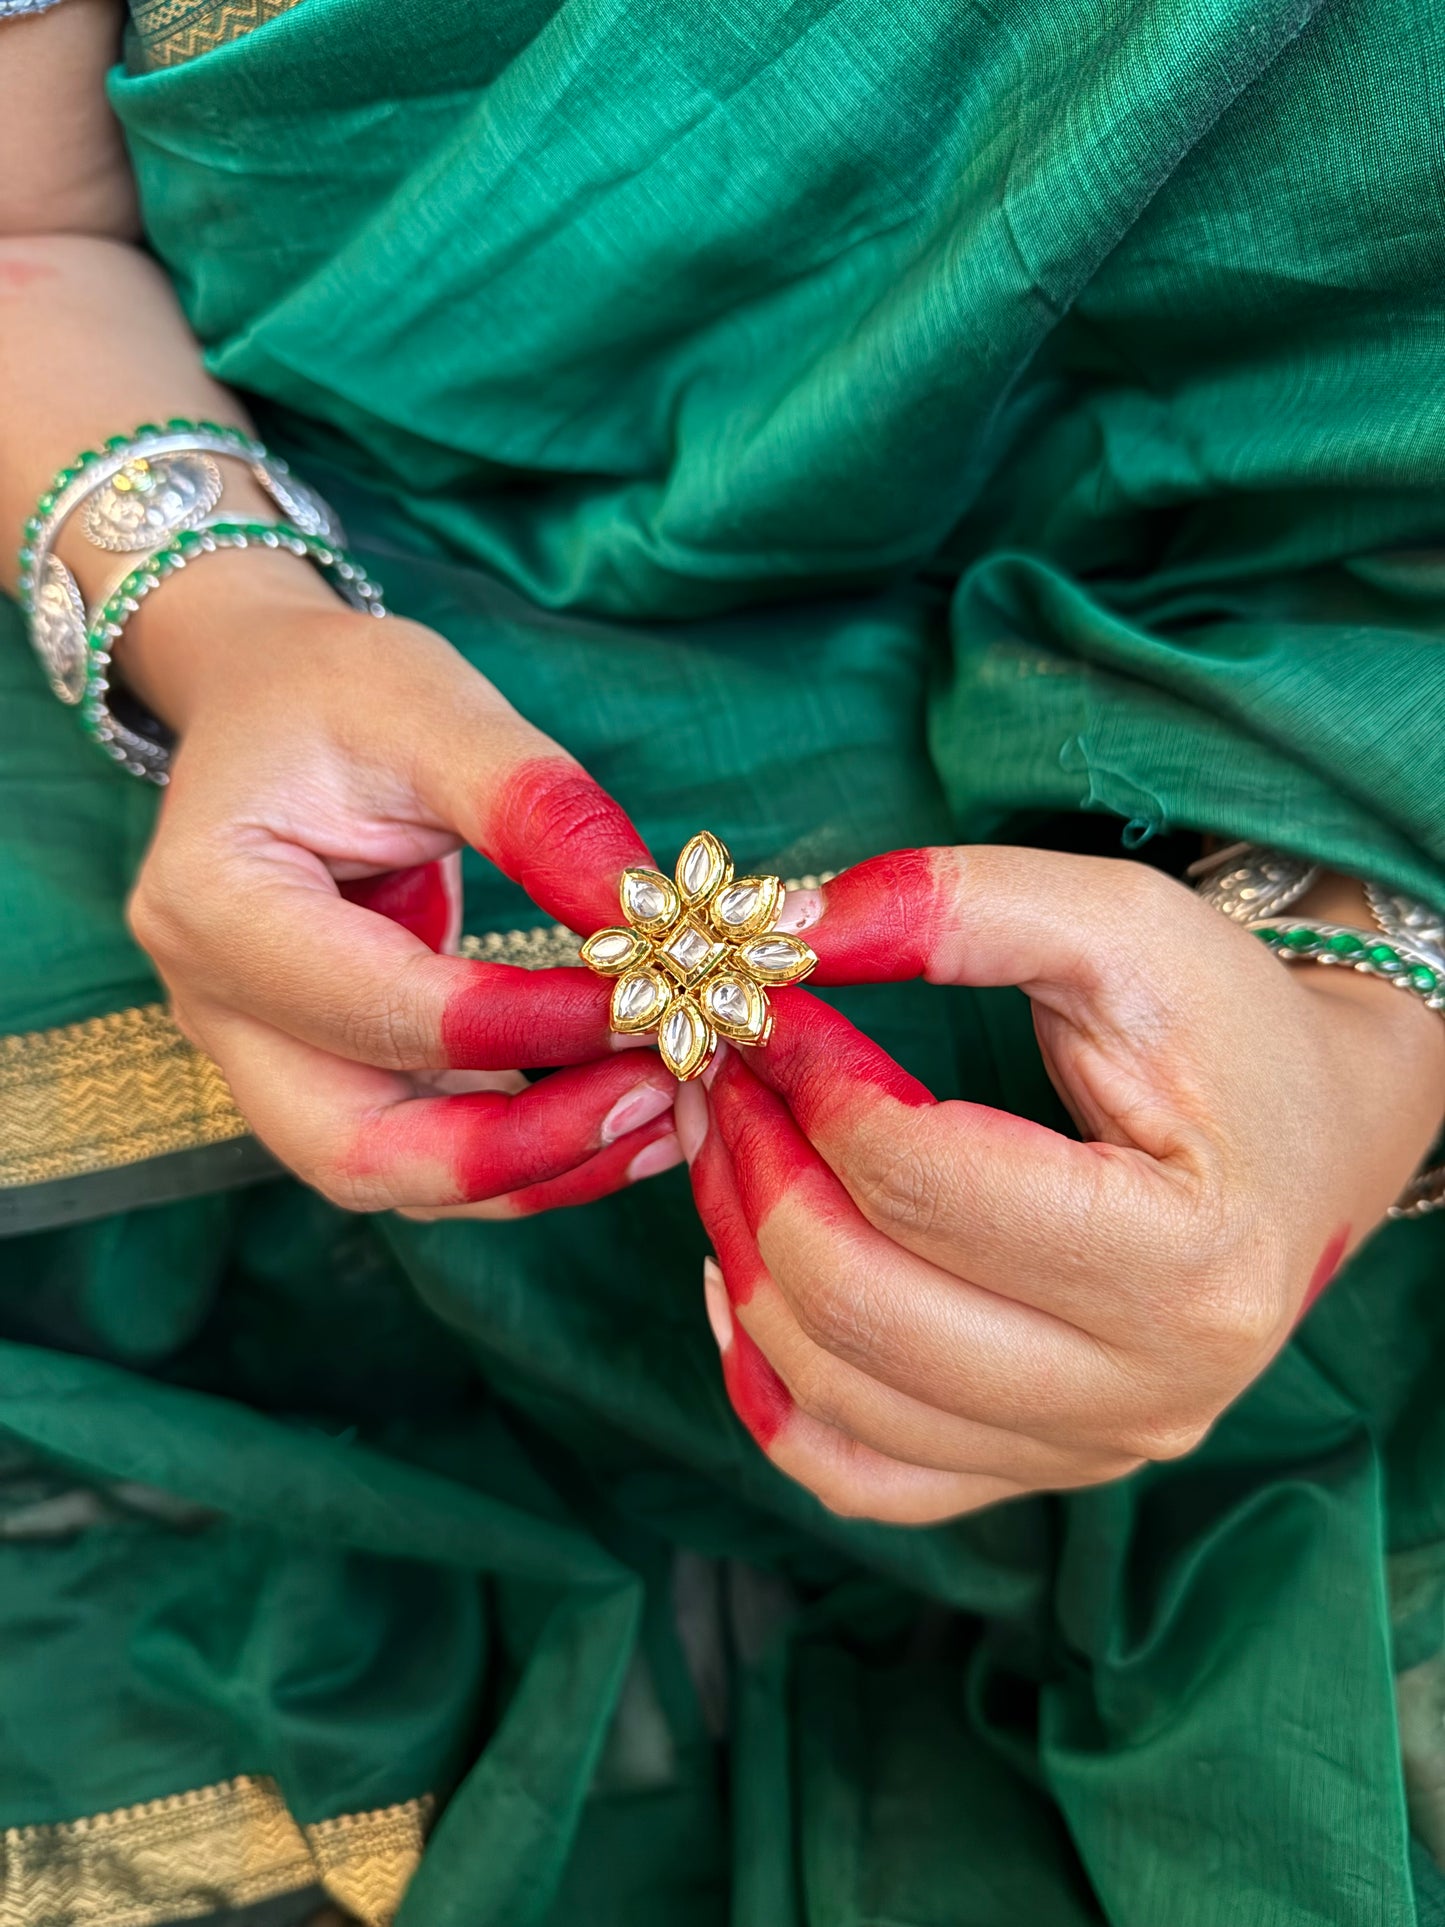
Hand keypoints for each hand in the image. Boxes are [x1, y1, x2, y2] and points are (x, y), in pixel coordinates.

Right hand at [124, 571, 680, 1216]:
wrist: (269, 702)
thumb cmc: (338, 694)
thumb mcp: (437, 707)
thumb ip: (539, 809)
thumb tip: (653, 919)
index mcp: (214, 906)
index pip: (386, 1012)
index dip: (533, 1025)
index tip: (662, 995)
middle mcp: (216, 1009)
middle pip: (362, 1151)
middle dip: (525, 1150)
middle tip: (663, 1094)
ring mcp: (260, 1057)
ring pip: (396, 1175)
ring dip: (538, 1167)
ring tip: (670, 1109)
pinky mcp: (321, 1074)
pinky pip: (423, 1149)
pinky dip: (527, 1150)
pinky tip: (629, 1108)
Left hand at [675, 846, 1444, 1522]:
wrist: (1313, 1136)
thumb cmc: (1229, 1027)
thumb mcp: (1118, 924)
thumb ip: (954, 906)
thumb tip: (777, 931)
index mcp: (1190, 1258)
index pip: (921, 1180)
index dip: (810, 1080)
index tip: (765, 1003)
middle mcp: (1150, 1389)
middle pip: (860, 1305)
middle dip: (750, 1169)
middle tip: (720, 1069)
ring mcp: (1091, 1450)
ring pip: (836, 1395)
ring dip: (739, 1255)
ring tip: (727, 1141)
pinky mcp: (1039, 1471)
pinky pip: (855, 1473)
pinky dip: (768, 1385)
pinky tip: (741, 1279)